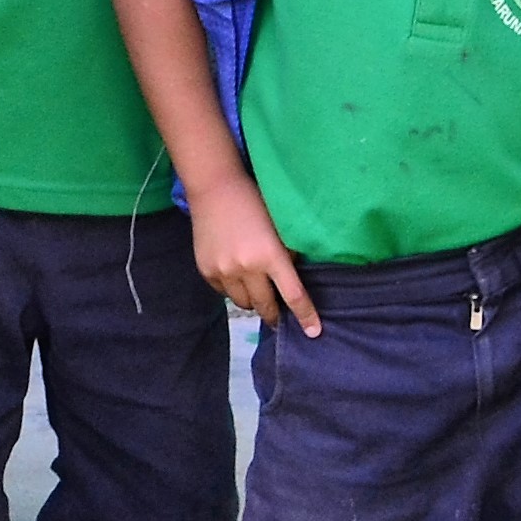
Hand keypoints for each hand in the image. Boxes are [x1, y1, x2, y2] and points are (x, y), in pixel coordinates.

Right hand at [184, 172, 319, 333]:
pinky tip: (235, 273)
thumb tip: (295, 279)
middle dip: (274, 314)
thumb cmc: (255, 203)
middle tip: (279, 317)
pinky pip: (224, 292)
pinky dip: (233, 289)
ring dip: (253, 300)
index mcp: (270, 256)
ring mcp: (223, 271)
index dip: (306, 316)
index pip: (293, 296)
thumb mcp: (280, 227)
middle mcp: (246, 268)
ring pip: (243, 303)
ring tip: (255, 288)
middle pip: (265, 306)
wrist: (214, 188)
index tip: (313, 333)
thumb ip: (288, 255)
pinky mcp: (206, 270)